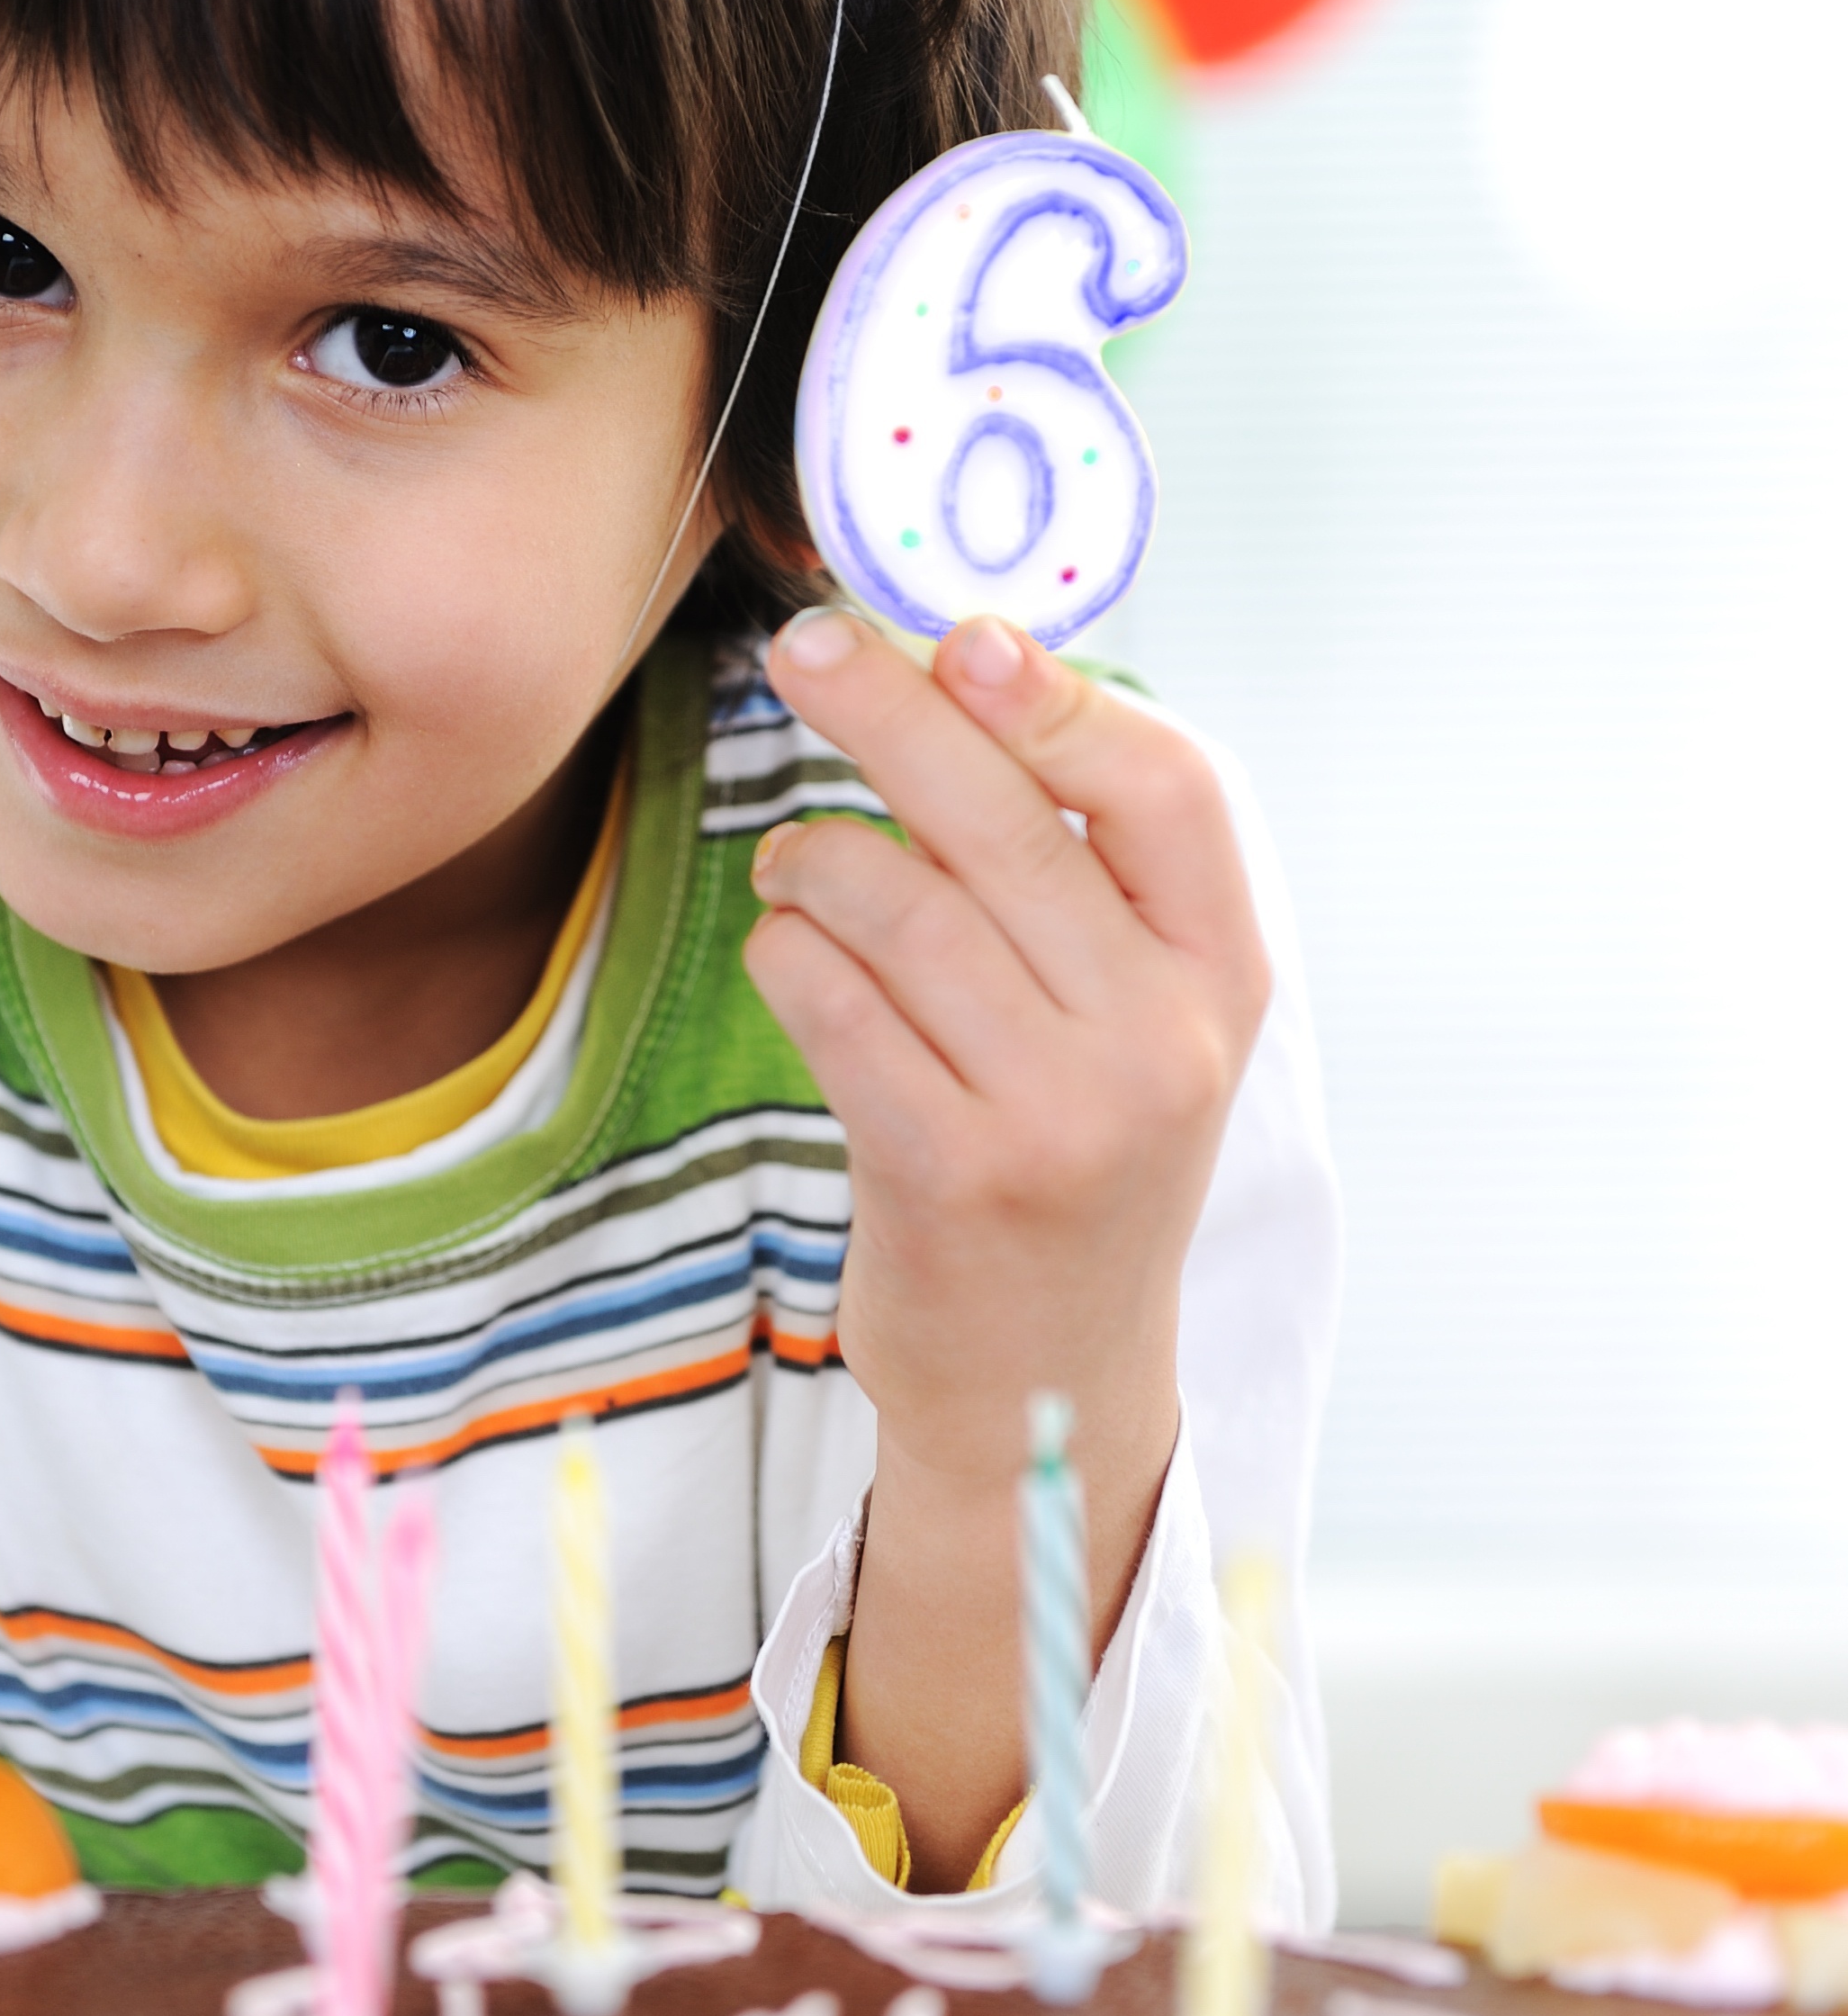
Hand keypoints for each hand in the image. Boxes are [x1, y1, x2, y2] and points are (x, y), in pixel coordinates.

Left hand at [744, 605, 1271, 1882]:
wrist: (1047, 1381)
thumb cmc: (1074, 1151)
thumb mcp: (1136, 1014)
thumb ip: (1085, 867)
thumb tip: (976, 666)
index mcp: (1227, 977)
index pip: (1172, 787)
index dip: (1064, 695)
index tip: (967, 634)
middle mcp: (1161, 1041)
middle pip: (1004, 816)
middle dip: (887, 711)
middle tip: (804, 651)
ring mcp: (1059, 1113)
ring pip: (893, 897)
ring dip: (813, 861)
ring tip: (801, 874)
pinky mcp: (947, 1171)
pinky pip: (827, 999)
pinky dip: (788, 955)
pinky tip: (796, 959)